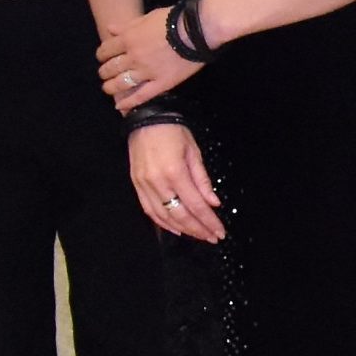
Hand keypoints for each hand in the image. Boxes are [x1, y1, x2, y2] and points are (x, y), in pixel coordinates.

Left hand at [98, 8, 197, 110]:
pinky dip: (128, 102)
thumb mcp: (147, 17)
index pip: (106, 50)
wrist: (196, 30)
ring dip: (110, 87)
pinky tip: (119, 106)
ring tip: (108, 89)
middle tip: (104, 74)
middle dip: (104, 72)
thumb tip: (110, 29)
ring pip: (121, 84)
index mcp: (129, 39)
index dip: (101, 54)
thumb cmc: (173, 19)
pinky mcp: (161, 84)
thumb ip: (128, 25)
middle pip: (111, 68)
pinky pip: (141, 96)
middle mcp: (133, 57)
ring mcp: (146, 72)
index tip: (102, 57)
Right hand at [129, 121, 225, 242]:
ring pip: (164, 216)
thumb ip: (203, 180)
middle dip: (198, 229)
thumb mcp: (193, 151)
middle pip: (181, 215)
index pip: (196, 205)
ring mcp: (144, 185)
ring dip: (183, 229)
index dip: (209, 221)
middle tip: (212, 237)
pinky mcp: (136, 185)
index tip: (219, 232)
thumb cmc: (172, 130)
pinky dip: (163, 222)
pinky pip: (149, 210)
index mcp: (175, 172)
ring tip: (198, 235)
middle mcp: (158, 182)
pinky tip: (175, 228)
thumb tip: (213, 203)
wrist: (145, 118)